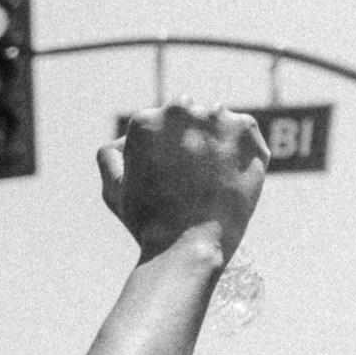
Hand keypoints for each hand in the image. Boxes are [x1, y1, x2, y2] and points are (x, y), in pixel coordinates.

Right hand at [97, 103, 266, 263]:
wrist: (188, 244)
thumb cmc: (148, 222)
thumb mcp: (114, 190)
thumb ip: (110, 157)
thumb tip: (123, 139)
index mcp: (144, 121)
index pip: (158, 125)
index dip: (163, 151)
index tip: (168, 176)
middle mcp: (179, 110)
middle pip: (187, 116)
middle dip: (189, 137)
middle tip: (191, 177)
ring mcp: (214, 117)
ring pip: (216, 122)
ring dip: (215, 141)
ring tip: (211, 180)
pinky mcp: (245, 129)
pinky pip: (243, 131)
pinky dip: (240, 149)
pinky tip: (229, 176)